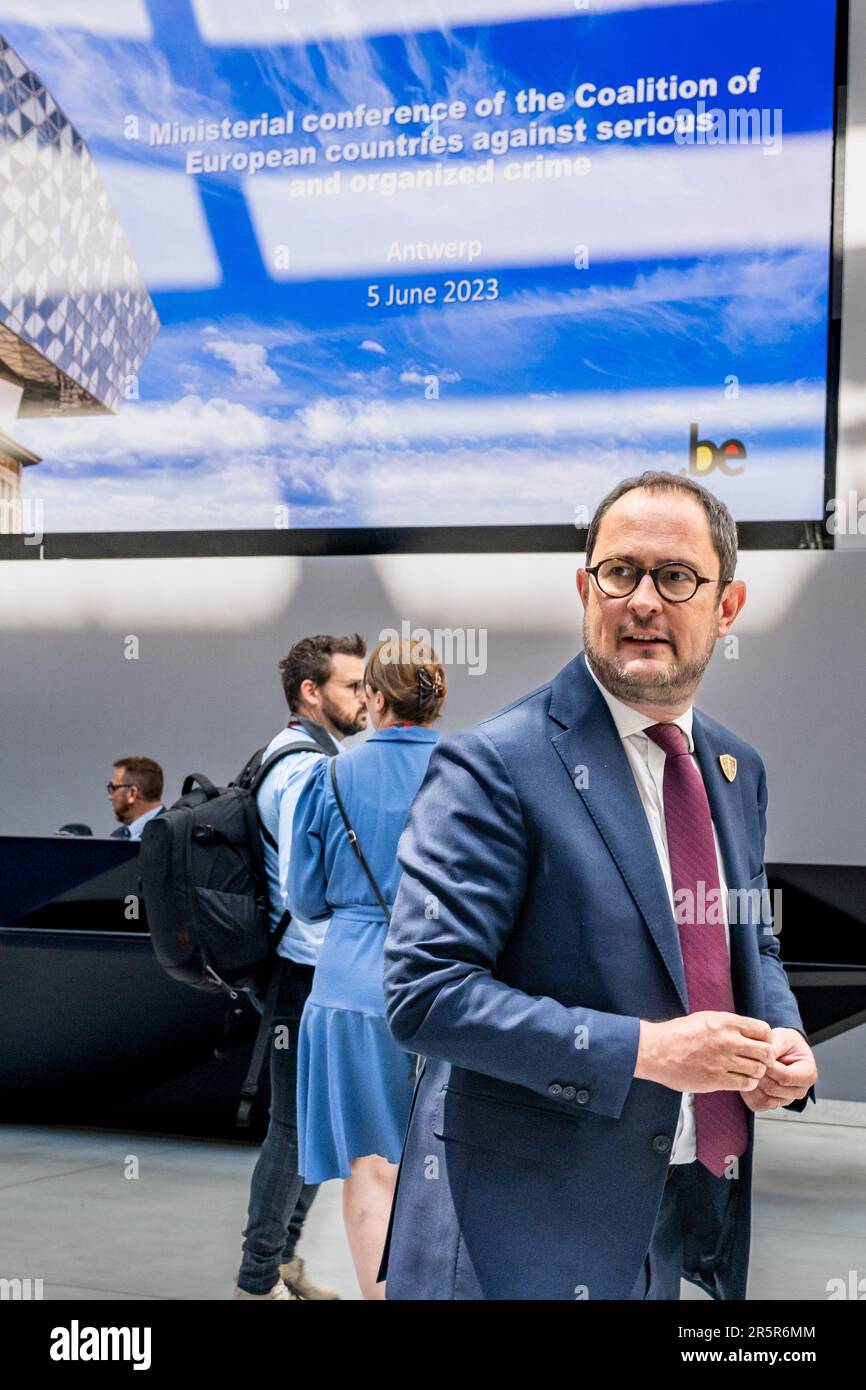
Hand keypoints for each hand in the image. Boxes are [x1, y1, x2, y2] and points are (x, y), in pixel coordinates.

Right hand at [634, 1012, 774, 1092]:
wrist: (656, 1051)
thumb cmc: (677, 1034)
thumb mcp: (705, 1019)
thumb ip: (729, 1025)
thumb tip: (749, 1032)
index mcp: (725, 1022)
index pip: (763, 1030)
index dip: (765, 1039)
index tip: (759, 1044)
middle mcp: (727, 1040)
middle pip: (766, 1052)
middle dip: (765, 1058)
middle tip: (757, 1061)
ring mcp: (722, 1061)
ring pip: (758, 1070)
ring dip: (756, 1072)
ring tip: (746, 1071)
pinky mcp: (717, 1079)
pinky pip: (746, 1084)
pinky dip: (746, 1083)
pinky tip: (737, 1079)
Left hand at [741, 1027, 816, 1112]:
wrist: (784, 1050)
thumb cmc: (786, 1044)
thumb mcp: (784, 1038)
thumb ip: (775, 1047)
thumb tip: (763, 1057)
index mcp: (808, 1074)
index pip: (786, 1077)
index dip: (769, 1067)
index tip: (757, 1055)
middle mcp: (799, 1091)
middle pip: (773, 1088)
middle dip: (758, 1074)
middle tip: (747, 1060)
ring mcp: (786, 1099)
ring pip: (764, 1099)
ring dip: (751, 1083)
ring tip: (746, 1068)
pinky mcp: (772, 1104)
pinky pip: (757, 1104)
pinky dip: (748, 1093)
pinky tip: (745, 1077)